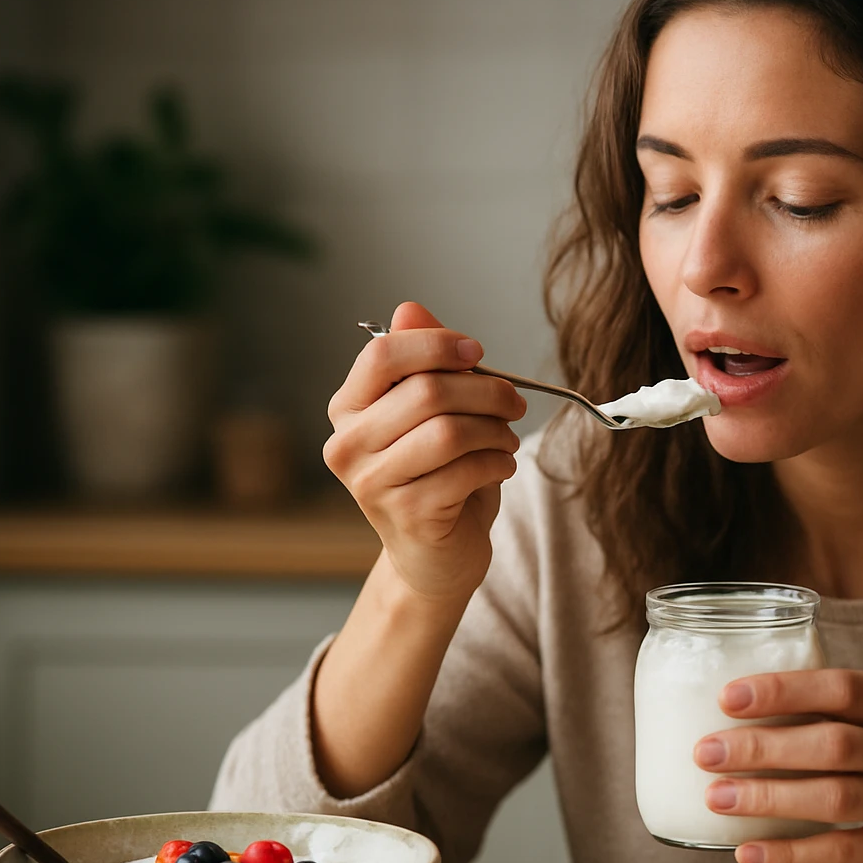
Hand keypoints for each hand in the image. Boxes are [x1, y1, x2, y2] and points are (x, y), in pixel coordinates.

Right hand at [322, 301, 525, 603]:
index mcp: (348, 409)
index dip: (434, 344)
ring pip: (448, 432)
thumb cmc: (437, 475)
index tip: (476, 351)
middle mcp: (347, 445)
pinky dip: (497, 463)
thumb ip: (423, 361)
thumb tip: (410, 308)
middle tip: (514, 402)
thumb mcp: (433, 412)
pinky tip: (500, 467)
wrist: (437, 554)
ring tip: (507, 439)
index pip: (380, 355)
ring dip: (495, 430)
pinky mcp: (406, 515)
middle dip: (485, 391)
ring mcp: (372, 484)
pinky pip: (465, 471)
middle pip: (425, 392)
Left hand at [693, 669, 862, 862]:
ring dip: (768, 798)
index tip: (729, 697)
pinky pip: (841, 851)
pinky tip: (749, 853)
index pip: (842, 688)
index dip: (784, 691)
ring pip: (833, 798)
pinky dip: (791, 853)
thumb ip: (837, 711)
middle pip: (832, 744)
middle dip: (762, 748)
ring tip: (716, 798)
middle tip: (707, 751)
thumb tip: (737, 707)